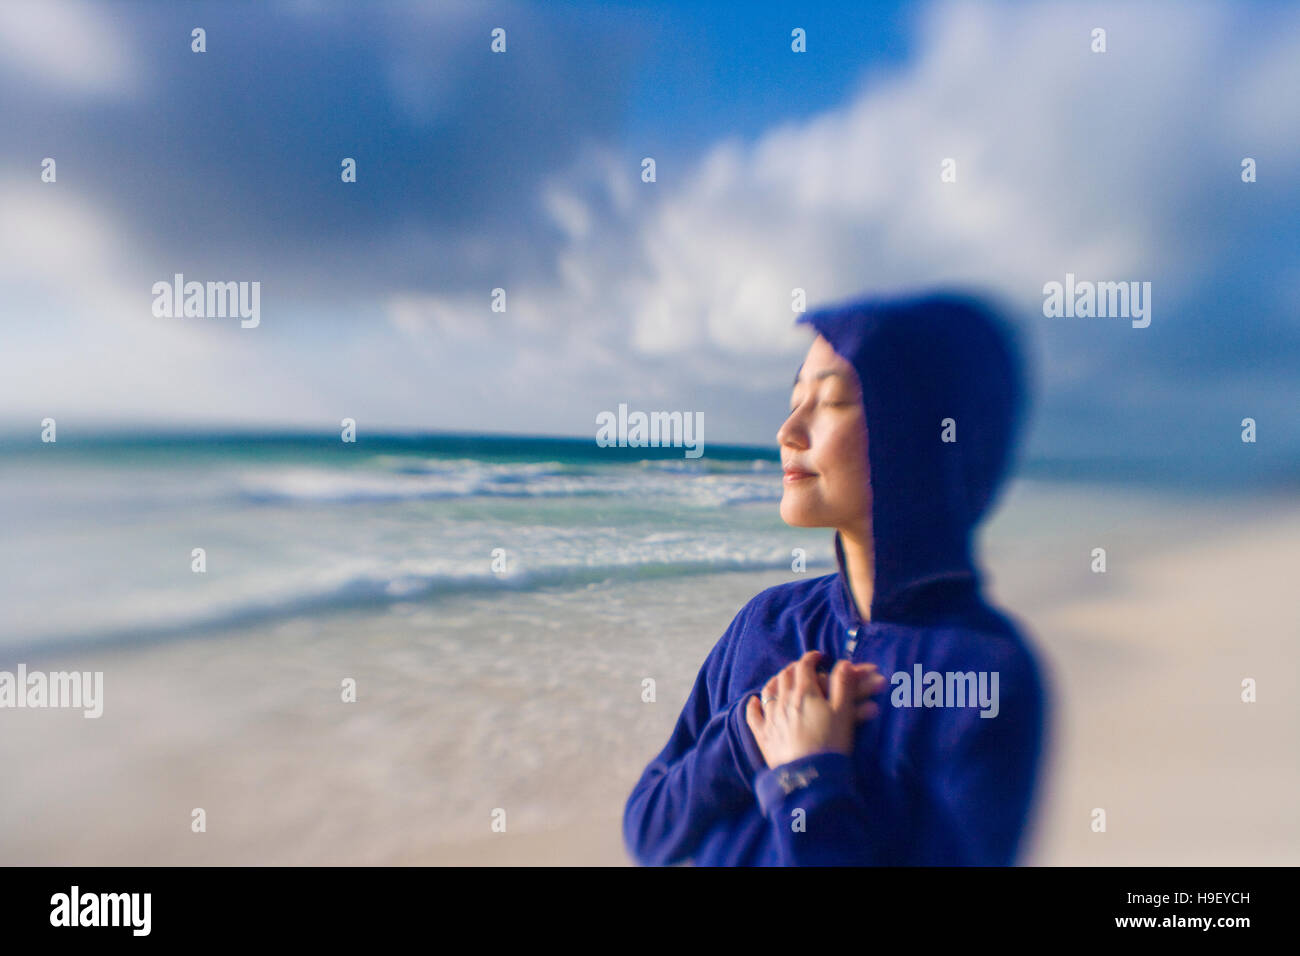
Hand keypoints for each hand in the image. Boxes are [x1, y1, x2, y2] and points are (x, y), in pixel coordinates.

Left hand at [744, 650, 887, 767]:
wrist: (810, 775)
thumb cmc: (831, 743)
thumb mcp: (844, 712)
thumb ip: (844, 685)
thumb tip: (844, 663)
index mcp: (804, 691)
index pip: (804, 666)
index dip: (811, 658)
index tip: (819, 657)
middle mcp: (783, 700)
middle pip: (785, 675)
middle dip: (795, 668)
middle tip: (803, 669)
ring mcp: (770, 717)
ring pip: (768, 690)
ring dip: (776, 681)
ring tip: (782, 680)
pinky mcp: (762, 735)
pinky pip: (753, 715)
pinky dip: (753, 705)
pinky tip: (754, 701)